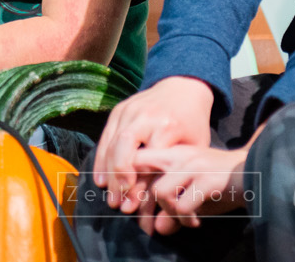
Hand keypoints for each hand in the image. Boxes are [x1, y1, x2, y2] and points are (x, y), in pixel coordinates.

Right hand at [92, 76, 213, 214]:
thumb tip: (157, 201)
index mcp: (167, 126)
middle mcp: (145, 116)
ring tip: (109, 197)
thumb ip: (175, 168)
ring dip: (108, 173)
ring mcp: (129, 110)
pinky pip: (105, 136)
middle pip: (124, 148)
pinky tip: (101, 179)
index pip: (148, 160)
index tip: (135, 206)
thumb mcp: (193, 146)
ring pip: (111, 143)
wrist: (182, 88)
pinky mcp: (118, 109)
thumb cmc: (191, 123)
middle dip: (118, 177)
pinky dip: (101, 159)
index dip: (140, 184)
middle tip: (117, 203)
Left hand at [129, 144, 250, 235]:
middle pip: (139, 169)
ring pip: (160, 192)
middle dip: (137, 199)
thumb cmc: (222, 185)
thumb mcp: (193, 196)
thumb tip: (157, 228)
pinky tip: (196, 222)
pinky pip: (183, 206)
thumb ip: (173, 208)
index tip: (127, 207)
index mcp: (171, 152)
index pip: (136, 159)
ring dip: (168, 213)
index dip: (126, 182)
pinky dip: (186, 220)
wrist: (259, 174)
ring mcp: (193, 165)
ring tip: (183, 220)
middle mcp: (178, 154)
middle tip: (145, 225)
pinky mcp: (207, 180)